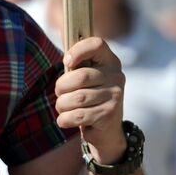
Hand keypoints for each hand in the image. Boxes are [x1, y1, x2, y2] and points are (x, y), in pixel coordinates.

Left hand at [54, 36, 125, 163]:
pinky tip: (65, 119)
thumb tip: (64, 54)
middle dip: (61, 86)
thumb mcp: (84, 77)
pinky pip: (78, 115)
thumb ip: (75, 65)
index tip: (66, 62)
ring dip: (62, 104)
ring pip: (77, 98)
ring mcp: (115, 96)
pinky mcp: (109, 115)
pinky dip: (65, 119)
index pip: (96, 44)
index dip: (78, 50)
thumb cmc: (89, 96)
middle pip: (80, 76)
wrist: (107, 130)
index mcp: (109, 61)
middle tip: (59, 93)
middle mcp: (116, 76)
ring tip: (62, 107)